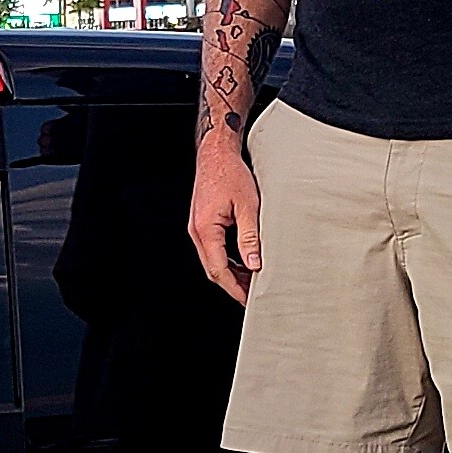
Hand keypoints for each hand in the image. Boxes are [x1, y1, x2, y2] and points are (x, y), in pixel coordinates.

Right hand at [188, 141, 261, 304]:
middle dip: (232, 285)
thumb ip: (250, 237)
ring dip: (231, 273)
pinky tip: (242, 263)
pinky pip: (213, 249)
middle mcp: (197, 231)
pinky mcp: (203, 223)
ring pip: (212, 260)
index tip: (249, 299)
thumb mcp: (248, 206)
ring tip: (251, 281)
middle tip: (252, 295)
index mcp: (206, 229)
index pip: (219, 270)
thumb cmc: (230, 173)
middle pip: (213, 269)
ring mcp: (198, 228)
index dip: (234, 288)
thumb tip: (254, 265)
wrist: (215, 153)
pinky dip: (227, 260)